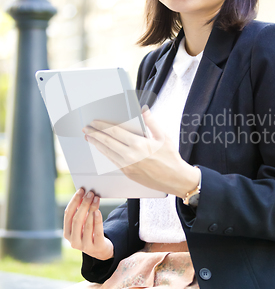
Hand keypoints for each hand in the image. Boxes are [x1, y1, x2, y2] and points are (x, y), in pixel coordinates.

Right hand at [63, 188, 113, 260]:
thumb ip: (81, 211)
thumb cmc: (90, 232)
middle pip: (77, 219)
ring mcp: (85, 246)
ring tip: (97, 198)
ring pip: (87, 225)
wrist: (100, 250)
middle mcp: (73, 241)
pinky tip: (98, 211)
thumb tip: (83, 194)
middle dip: (84, 204)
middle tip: (90, 193)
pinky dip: (97, 221)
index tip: (81, 190)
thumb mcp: (83, 223)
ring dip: (92, 209)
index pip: (68, 215)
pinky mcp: (96, 247)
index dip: (74, 201)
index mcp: (67, 233)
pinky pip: (97, 232)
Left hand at [82, 108, 199, 198]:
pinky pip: (112, 161)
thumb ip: (151, 122)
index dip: (102, 126)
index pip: (115, 132)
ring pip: (107, 153)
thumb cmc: (170, 157)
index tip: (94, 121)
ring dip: (96, 144)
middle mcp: (130, 156)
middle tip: (86, 128)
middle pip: (107, 142)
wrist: (175, 179)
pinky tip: (102, 148)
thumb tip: (143, 109)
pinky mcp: (128, 173)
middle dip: (95, 134)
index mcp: (139, 144)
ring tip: (89, 137)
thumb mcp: (163, 136)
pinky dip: (105, 153)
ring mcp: (128, 166)